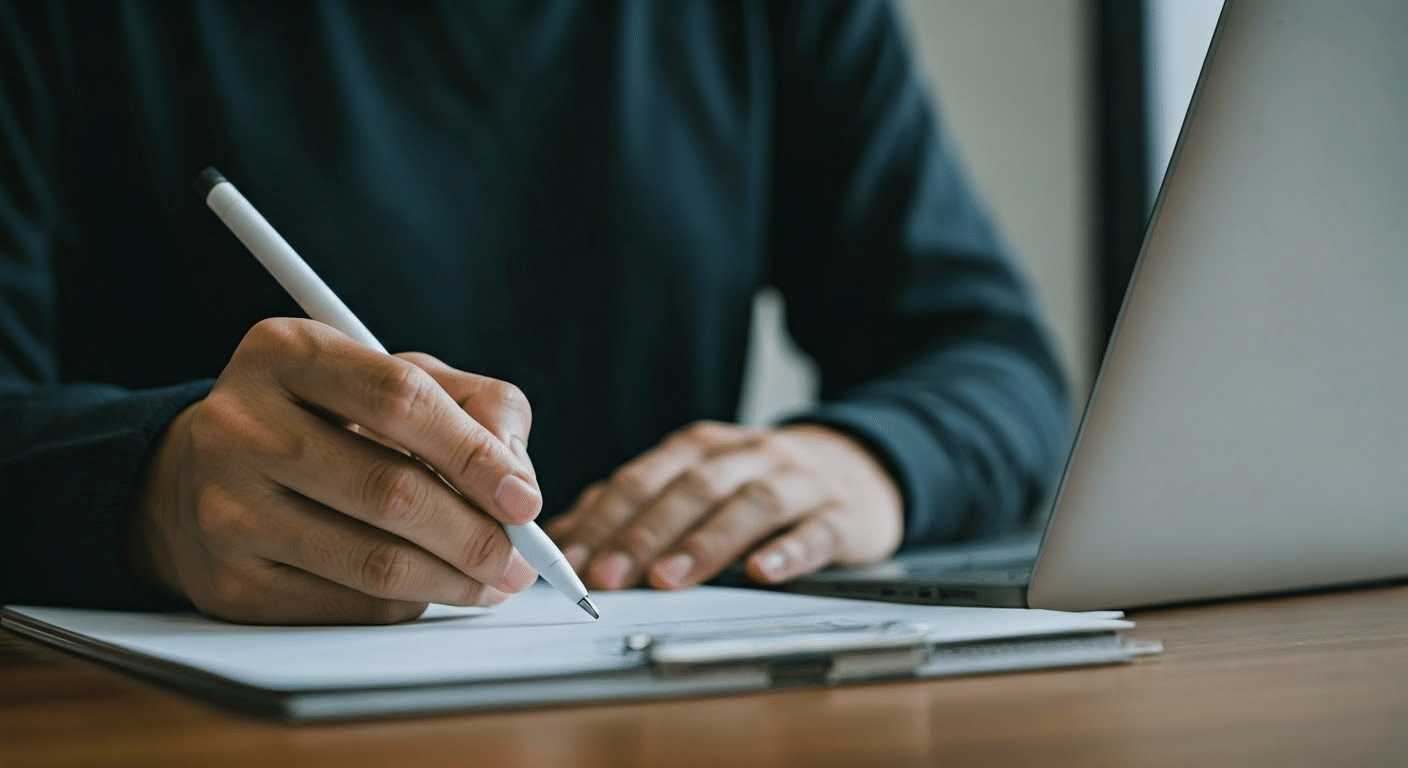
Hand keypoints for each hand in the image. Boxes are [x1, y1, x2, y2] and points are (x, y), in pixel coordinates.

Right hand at [129, 318, 540, 623]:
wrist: (206, 476)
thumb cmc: (330, 419)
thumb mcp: (401, 379)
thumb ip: (478, 406)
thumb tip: (517, 481)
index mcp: (286, 352)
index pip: (400, 398)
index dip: (474, 454)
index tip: (524, 499)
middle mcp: (240, 425)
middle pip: (390, 491)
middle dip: (477, 535)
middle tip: (521, 560)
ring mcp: (225, 508)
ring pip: (374, 562)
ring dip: (455, 581)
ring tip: (493, 581)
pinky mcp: (229, 582)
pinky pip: (349, 606)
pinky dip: (408, 603)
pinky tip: (429, 587)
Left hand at [546, 421, 902, 590]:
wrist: (857, 466)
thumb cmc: (759, 481)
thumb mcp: (696, 480)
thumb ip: (633, 506)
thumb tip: (563, 539)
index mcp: (701, 447)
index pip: (643, 478)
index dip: (604, 519)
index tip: (569, 561)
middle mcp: (747, 456)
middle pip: (691, 489)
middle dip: (644, 533)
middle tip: (607, 577)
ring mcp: (796, 482)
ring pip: (749, 505)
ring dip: (705, 543)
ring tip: (669, 579)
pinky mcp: (840, 514)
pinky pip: (815, 530)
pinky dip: (788, 552)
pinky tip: (763, 573)